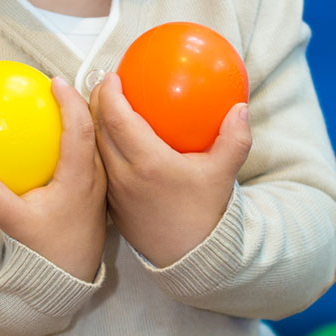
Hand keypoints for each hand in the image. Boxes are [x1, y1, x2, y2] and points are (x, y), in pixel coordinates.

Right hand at [0, 77, 106, 281]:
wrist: (71, 278)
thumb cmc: (48, 252)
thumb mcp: (16, 225)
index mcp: (81, 179)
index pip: (80, 129)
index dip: (70, 101)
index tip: (55, 81)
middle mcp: (96, 177)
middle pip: (95, 127)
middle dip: (82, 100)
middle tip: (60, 83)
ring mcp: (99, 184)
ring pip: (96, 140)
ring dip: (83, 117)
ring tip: (63, 101)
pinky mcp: (96, 193)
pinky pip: (91, 154)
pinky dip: (79, 138)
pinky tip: (58, 138)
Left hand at [90, 70, 251, 266]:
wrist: (190, 259)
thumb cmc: (207, 214)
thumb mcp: (224, 174)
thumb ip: (235, 139)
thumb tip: (240, 108)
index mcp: (148, 162)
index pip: (116, 117)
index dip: (109, 92)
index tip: (114, 76)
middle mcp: (124, 175)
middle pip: (97, 128)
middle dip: (95, 102)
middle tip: (107, 86)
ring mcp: (114, 192)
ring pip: (94, 149)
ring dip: (95, 126)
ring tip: (105, 108)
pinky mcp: (112, 205)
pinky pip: (99, 168)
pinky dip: (100, 149)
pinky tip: (113, 142)